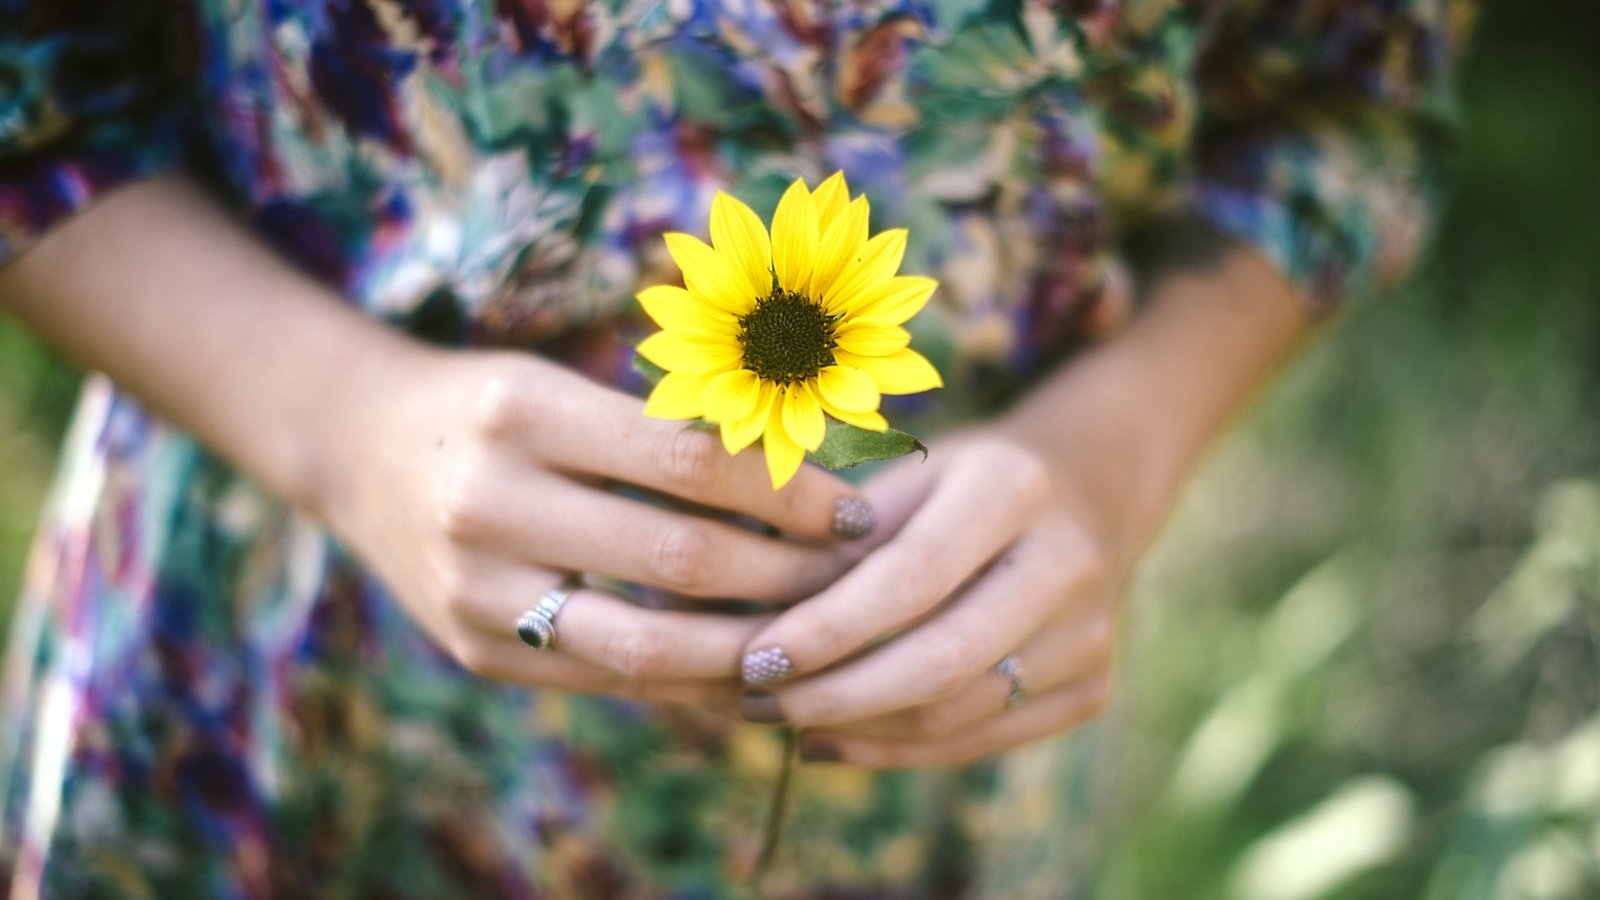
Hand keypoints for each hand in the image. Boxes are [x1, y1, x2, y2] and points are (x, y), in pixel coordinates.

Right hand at [325, 348, 875, 710]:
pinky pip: (609, 681)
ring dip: (750, 649)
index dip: (791, 492)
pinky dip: (690, 682)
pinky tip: (746, 667)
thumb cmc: (494, 407)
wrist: (359, 450)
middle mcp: (490, 502)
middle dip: (789, 578)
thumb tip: (811, 471)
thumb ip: (668, 430)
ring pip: (647, 646)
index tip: (860, 510)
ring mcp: (476, 590)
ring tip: (816, 636)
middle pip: (681, 560)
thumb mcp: (566, 386)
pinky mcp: (476, 652)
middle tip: (856, 580)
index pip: (693, 461)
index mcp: (525, 411)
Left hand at [731, 249, 1311, 765]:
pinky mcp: (1091, 689)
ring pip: (956, 717)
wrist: (1089, 491)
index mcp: (1016, 487)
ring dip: (855, 728)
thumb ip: (841, 538)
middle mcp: (1069, 564)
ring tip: (779, 718)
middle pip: (941, 662)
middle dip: (834, 695)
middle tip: (754, 703)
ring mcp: (1091, 636)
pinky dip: (896, 749)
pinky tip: (832, 737)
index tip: (753, 657)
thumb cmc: (964, 479)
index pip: (912, 576)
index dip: (829, 628)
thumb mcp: (907, 472)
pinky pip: (978, 743)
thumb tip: (750, 618)